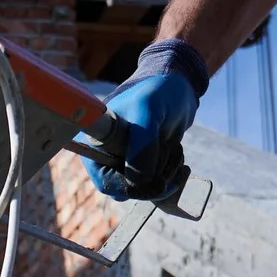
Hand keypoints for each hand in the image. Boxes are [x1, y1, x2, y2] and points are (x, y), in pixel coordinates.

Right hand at [91, 40, 206, 202]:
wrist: (179, 86)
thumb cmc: (157, 92)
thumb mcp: (148, 113)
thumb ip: (142, 146)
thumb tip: (139, 183)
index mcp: (98, 144)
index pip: (107, 182)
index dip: (129, 187)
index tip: (153, 180)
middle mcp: (109, 157)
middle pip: (130, 190)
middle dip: (154, 178)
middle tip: (170, 154)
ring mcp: (129, 163)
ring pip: (148, 189)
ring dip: (167, 173)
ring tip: (174, 147)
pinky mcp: (146, 166)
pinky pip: (159, 185)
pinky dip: (173, 174)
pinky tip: (178, 155)